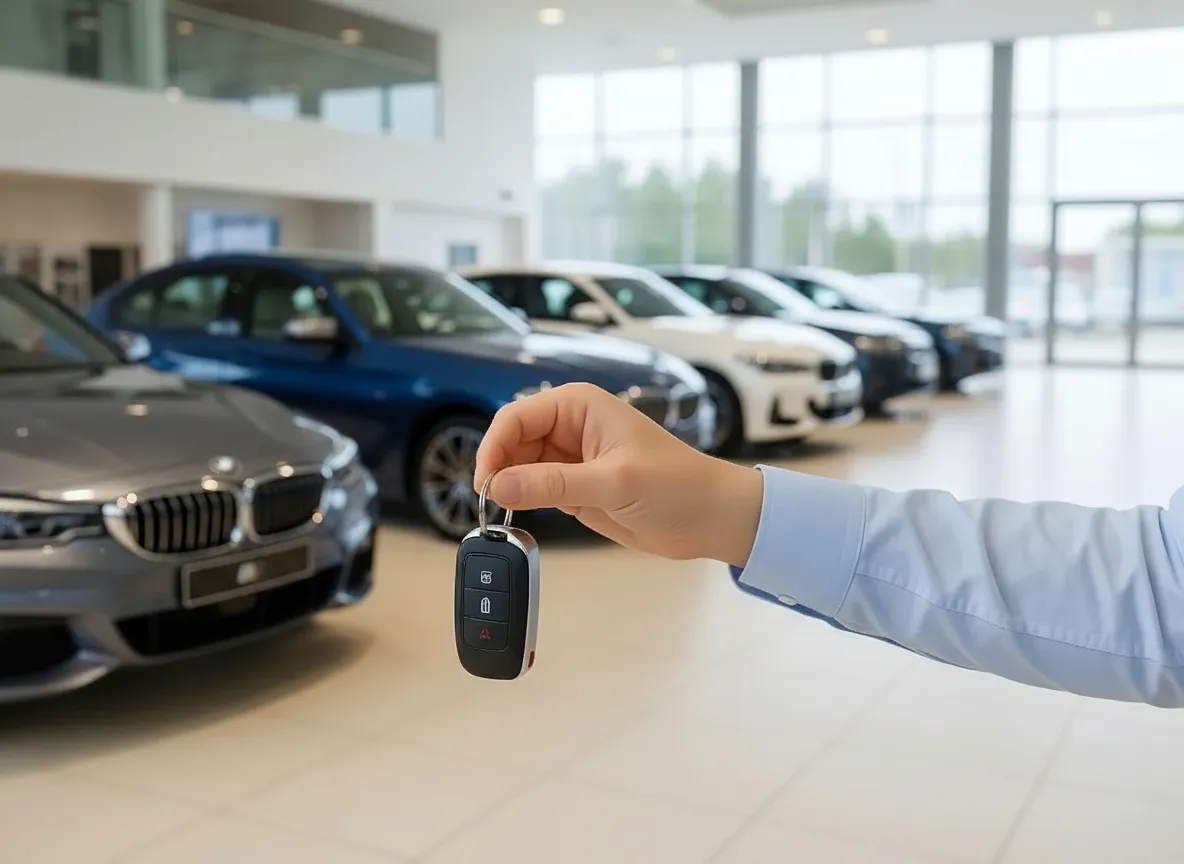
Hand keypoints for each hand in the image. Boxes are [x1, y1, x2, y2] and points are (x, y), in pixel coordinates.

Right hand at [474, 383, 762, 566]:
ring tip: (504, 514)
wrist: (711, 518)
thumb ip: (553, 484)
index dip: (494, 448)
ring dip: (508, 487)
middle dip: (498, 469)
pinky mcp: (574, 487)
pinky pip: (534, 488)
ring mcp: (571, 458)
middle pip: (511, 441)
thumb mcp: (613, 483)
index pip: (516, 417)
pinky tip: (519, 516)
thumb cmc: (678, 486)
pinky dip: (523, 501)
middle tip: (492, 505)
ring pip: (518, 466)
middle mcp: (571, 426)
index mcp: (580, 405)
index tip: (486, 484)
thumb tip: (499, 486)